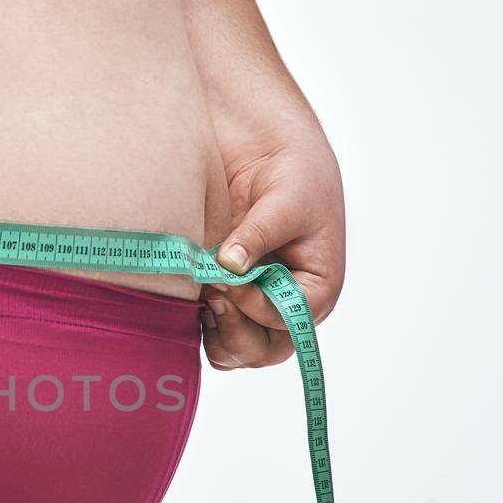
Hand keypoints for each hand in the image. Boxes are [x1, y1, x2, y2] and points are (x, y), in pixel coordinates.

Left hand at [201, 123, 344, 370]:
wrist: (266, 151)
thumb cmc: (295, 174)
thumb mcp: (287, 199)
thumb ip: (260, 234)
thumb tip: (229, 265)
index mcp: (316, 289)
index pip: (288, 320)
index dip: (255, 306)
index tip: (226, 278)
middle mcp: (284, 307)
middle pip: (262, 351)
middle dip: (234, 331)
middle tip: (211, 293)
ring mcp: (252, 307)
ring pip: (232, 350)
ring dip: (213, 330)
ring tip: (200, 290)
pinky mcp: (223, 298)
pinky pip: (208, 332)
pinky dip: (195, 322)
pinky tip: (186, 291)